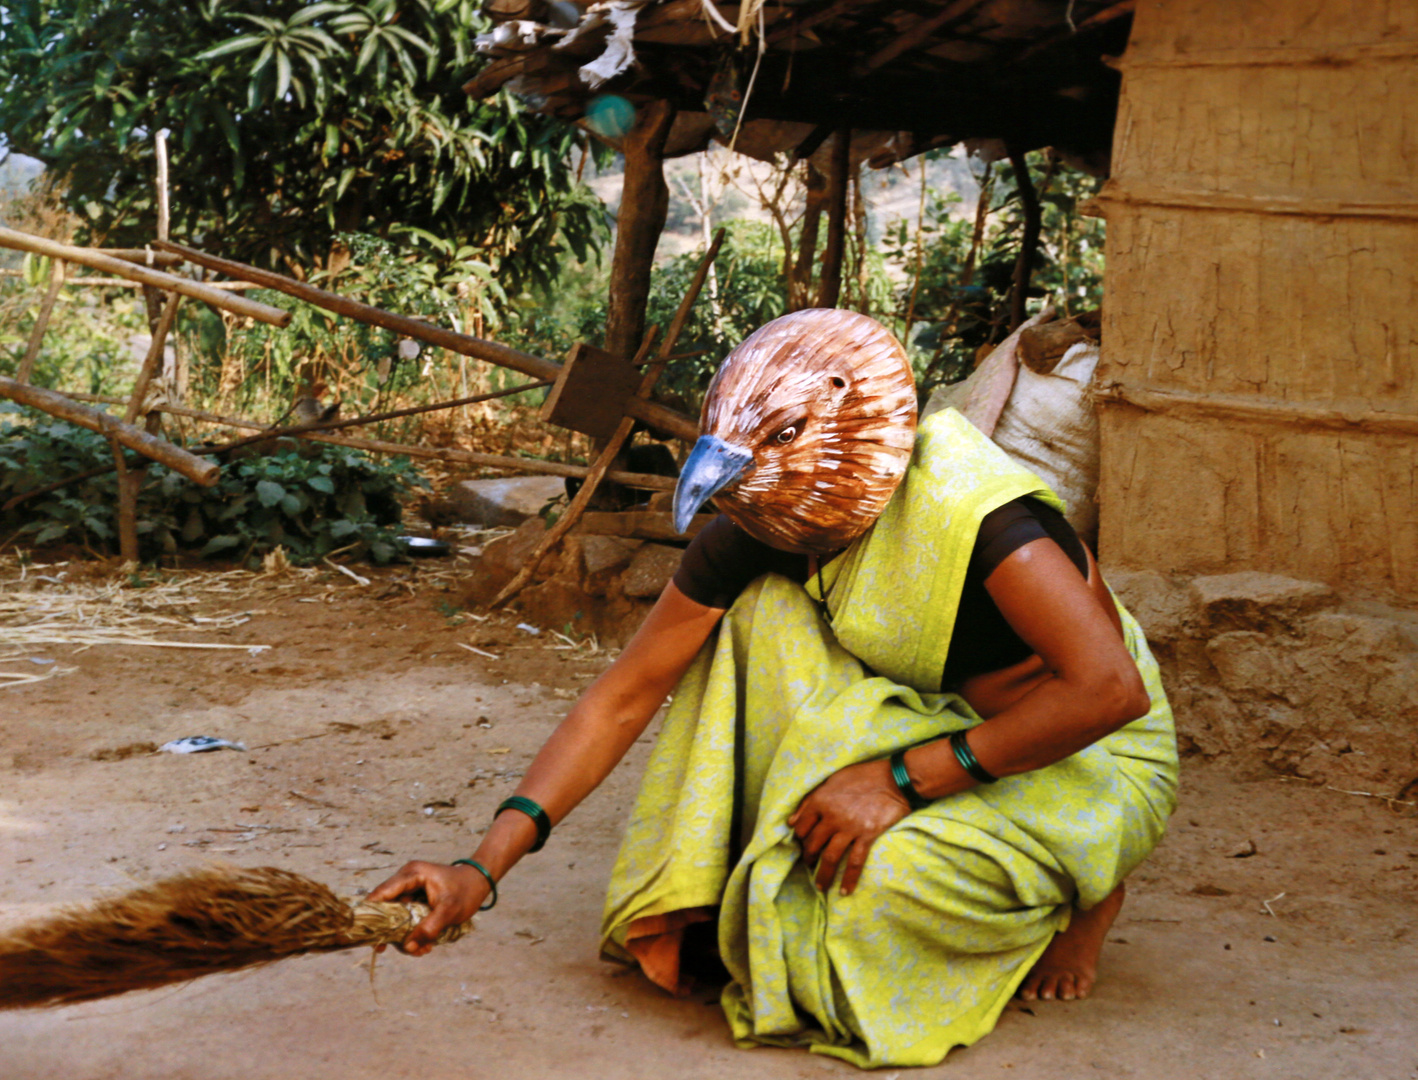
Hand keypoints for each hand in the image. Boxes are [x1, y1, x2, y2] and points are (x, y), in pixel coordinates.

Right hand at [367, 861, 490, 956]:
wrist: (480, 882)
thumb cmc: (466, 890)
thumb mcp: (449, 911)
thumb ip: (428, 928)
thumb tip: (407, 947)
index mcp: (411, 875)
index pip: (382, 893)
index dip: (371, 913)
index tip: (367, 935)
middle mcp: (406, 880)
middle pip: (386, 908)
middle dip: (394, 932)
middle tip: (405, 950)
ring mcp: (409, 890)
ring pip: (396, 917)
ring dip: (405, 936)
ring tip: (422, 950)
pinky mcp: (414, 899)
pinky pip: (406, 918)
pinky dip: (413, 932)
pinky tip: (425, 945)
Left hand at [787, 759, 910, 895]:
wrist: (894, 780)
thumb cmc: (862, 776)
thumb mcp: (832, 781)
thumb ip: (811, 800)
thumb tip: (792, 821)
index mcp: (821, 800)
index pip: (801, 826)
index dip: (799, 838)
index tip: (802, 844)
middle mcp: (832, 816)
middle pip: (813, 844)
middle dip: (808, 858)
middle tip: (809, 866)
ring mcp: (850, 828)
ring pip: (830, 857)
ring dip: (823, 875)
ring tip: (820, 886)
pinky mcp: (867, 836)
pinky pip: (855, 862)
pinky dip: (849, 878)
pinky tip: (845, 891)